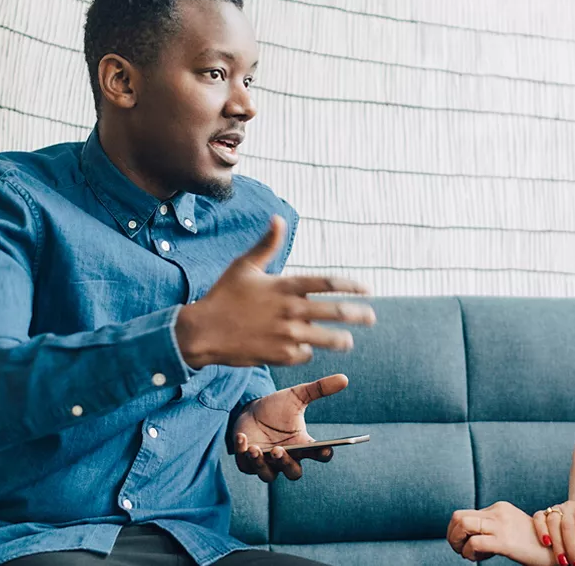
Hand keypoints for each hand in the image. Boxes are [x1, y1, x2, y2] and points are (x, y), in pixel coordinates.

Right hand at [175, 215, 375, 368]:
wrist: (203, 332)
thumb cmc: (224, 295)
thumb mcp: (244, 266)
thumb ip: (268, 244)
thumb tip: (278, 218)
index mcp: (286, 286)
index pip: (329, 283)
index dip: (351, 286)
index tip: (367, 289)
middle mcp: (291, 310)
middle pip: (337, 313)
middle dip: (358, 315)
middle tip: (370, 317)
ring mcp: (288, 335)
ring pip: (327, 339)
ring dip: (341, 340)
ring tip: (348, 341)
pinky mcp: (281, 355)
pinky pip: (305, 354)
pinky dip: (307, 351)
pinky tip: (306, 348)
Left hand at [232, 374, 345, 481]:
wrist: (250, 410)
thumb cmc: (277, 407)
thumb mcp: (297, 396)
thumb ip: (319, 389)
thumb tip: (344, 378)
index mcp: (303, 445)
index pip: (320, 455)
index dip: (323, 455)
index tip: (325, 449)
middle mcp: (287, 458)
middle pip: (293, 473)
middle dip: (286, 464)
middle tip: (279, 450)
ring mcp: (267, 462)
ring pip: (268, 475)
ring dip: (262, 464)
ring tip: (256, 449)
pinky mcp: (247, 462)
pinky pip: (246, 465)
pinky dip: (243, 453)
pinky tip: (242, 438)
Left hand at [448, 501, 554, 564]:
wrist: (558, 551)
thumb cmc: (535, 545)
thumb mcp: (511, 530)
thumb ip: (493, 528)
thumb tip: (471, 537)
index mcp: (499, 508)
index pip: (464, 514)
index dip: (457, 532)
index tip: (465, 545)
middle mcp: (498, 512)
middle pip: (458, 516)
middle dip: (452, 535)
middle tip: (459, 550)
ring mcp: (501, 525)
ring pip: (462, 525)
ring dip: (457, 543)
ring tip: (467, 554)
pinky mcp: (504, 541)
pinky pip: (474, 543)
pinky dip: (469, 553)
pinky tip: (478, 558)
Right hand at [534, 501, 574, 565]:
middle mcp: (571, 506)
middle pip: (568, 524)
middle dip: (573, 547)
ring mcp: (556, 509)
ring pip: (553, 522)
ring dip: (558, 544)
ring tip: (563, 562)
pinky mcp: (543, 514)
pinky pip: (539, 518)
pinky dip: (541, 530)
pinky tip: (547, 543)